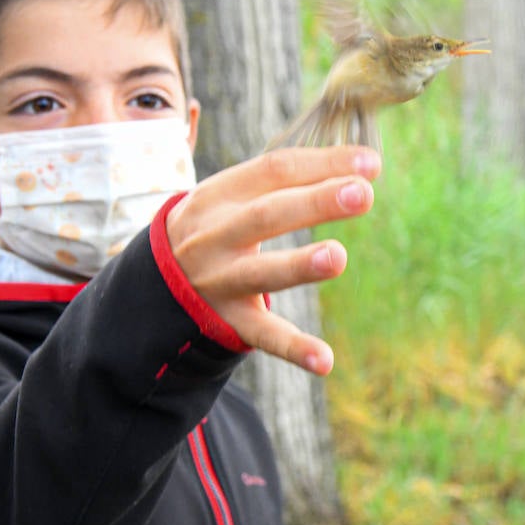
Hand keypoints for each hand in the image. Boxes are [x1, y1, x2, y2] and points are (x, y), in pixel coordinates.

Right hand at [165, 146, 380, 374]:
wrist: (153, 280)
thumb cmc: (216, 225)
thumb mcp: (231, 194)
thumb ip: (288, 181)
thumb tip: (364, 170)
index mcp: (220, 194)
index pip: (274, 170)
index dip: (323, 164)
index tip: (371, 163)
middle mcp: (216, 235)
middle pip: (266, 214)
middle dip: (315, 203)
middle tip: (362, 193)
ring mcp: (220, 280)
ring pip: (260, 273)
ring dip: (298, 265)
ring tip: (337, 257)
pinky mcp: (228, 320)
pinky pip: (263, 335)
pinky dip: (294, 349)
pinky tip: (326, 361)